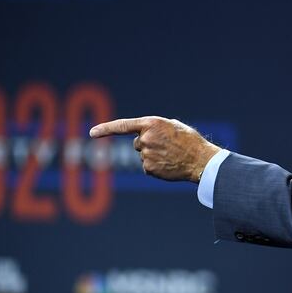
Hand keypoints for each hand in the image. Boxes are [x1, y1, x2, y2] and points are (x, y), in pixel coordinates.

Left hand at [89, 116, 219, 181]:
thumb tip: (144, 134)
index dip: (105, 129)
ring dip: (154, 156)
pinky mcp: (149, 169)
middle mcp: (145, 139)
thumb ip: (155, 128)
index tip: (92, 133)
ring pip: (143, 155)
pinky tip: (169, 165)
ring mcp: (146, 155)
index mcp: (151, 124)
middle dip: (148, 144)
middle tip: (167, 146)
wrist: (200, 160)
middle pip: (137, 143)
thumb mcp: (173, 125)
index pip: (123, 126)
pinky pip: (147, 167)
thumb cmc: (189, 140)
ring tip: (171, 156)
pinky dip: (156, 166)